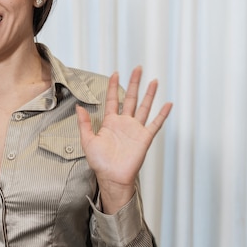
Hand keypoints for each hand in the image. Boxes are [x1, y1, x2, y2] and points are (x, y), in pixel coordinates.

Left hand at [76, 67, 171, 213]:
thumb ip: (84, 124)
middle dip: (134, 83)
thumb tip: (79, 107)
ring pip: (144, 107)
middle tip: (137, 69)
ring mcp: (135, 129)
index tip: (115, 73)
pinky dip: (162, 114)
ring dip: (149, 94)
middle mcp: (124, 123)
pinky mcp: (144, 138)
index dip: (113, 86)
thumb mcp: (87, 141)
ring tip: (154, 81)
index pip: (112, 99)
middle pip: (130, 98)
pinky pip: (155, 124)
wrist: (112, 177)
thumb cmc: (99, 162)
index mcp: (110, 122)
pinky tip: (167, 104)